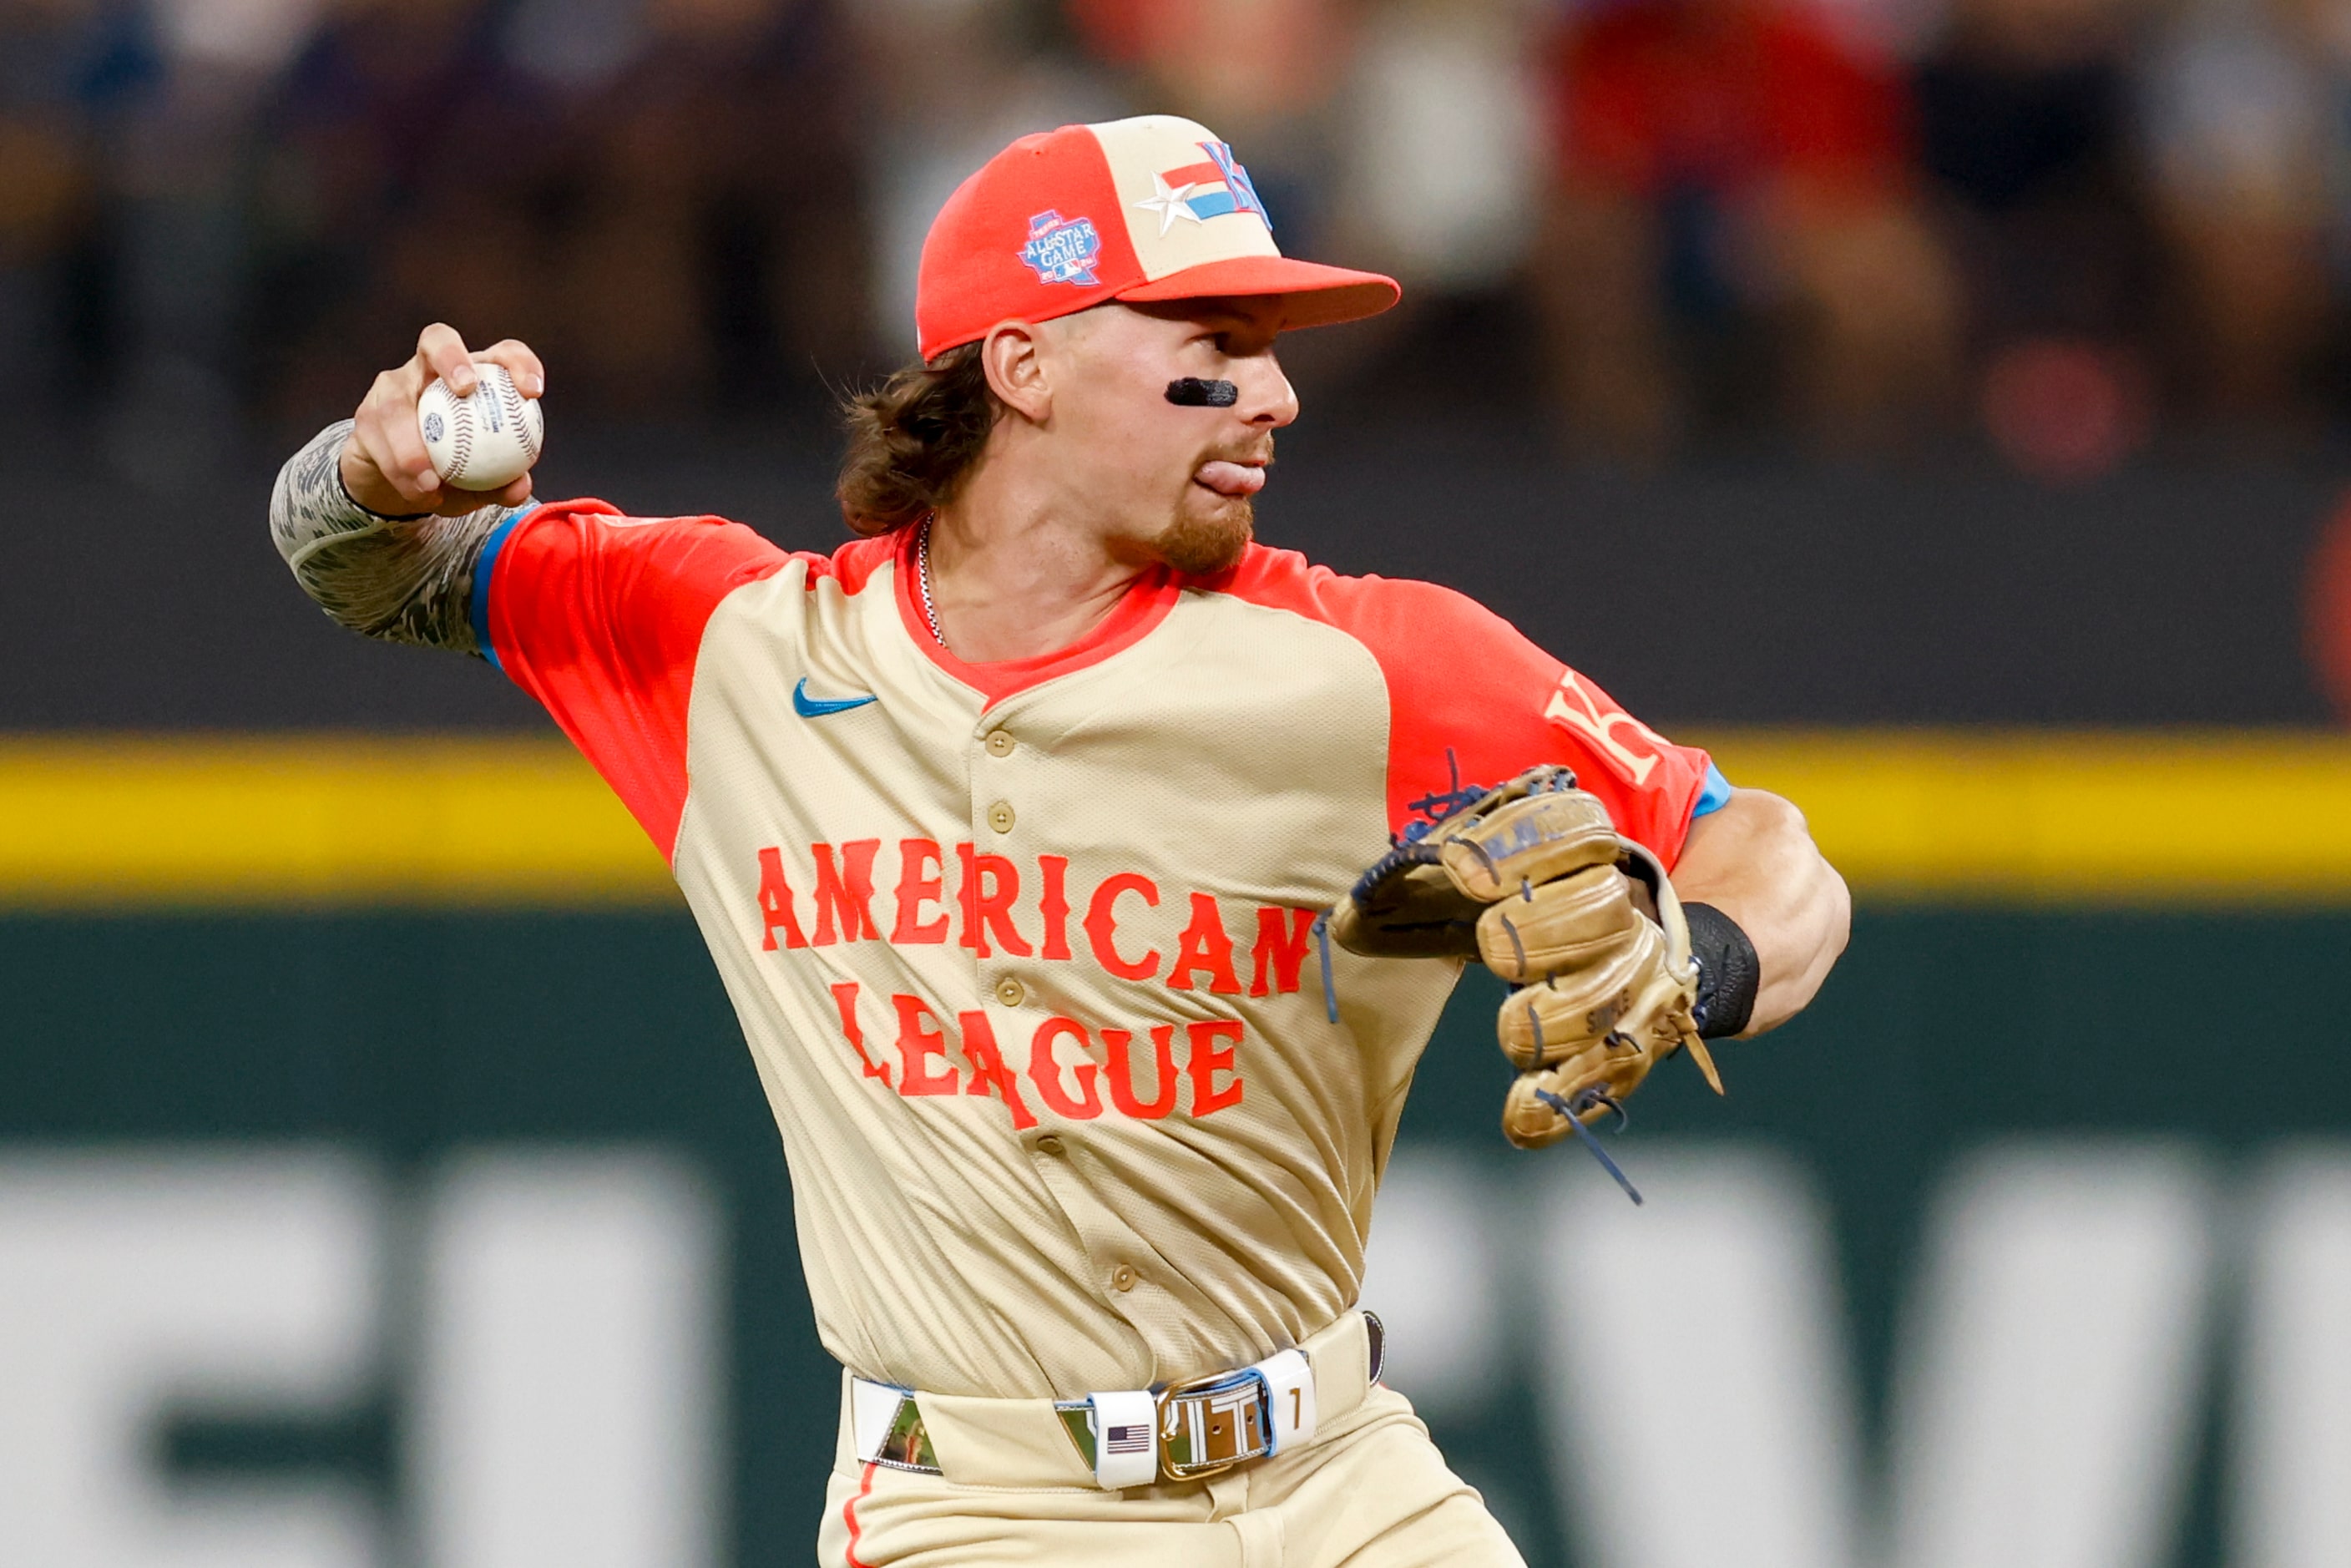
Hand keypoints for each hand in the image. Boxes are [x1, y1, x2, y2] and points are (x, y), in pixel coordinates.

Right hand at [339, 324, 544, 517]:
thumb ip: (502, 484)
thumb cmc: (451, 474)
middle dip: (451, 355)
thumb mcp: (481, 485)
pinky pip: (379, 438)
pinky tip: (419, 492)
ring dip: (413, 445)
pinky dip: (400, 469)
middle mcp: (429, 370)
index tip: (532, 392)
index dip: (518, 362)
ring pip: (398, 403)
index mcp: (472, 378)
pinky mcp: (366, 415)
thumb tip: (520, 487)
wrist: (398, 487)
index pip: (500, 354)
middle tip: (466, 388)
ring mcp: (393, 387)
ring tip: (431, 482)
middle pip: (436, 339)